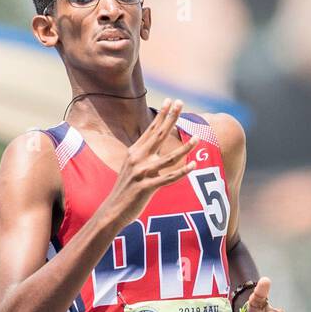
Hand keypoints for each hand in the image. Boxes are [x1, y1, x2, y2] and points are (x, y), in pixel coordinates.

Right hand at [100, 99, 197, 230]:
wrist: (113, 210)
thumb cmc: (125, 190)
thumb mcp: (130, 168)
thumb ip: (141, 156)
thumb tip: (153, 145)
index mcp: (134, 152)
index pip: (151, 130)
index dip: (161, 115)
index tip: (170, 101)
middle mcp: (138, 159)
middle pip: (159, 135)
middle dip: (171, 118)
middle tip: (181, 102)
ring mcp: (142, 173)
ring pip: (169, 158)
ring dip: (185, 148)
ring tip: (197, 137)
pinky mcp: (147, 188)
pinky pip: (168, 178)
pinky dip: (182, 172)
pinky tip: (193, 166)